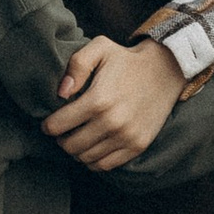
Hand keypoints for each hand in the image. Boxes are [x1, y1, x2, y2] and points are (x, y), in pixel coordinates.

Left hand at [42, 35, 184, 170]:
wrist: (166, 70)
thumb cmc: (126, 60)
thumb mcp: (100, 48)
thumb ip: (76, 65)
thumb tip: (61, 93)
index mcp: (98, 100)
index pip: (57, 126)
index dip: (48, 126)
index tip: (49, 123)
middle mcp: (112, 122)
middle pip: (70, 146)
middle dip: (61, 139)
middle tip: (64, 131)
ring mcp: (126, 136)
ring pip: (85, 158)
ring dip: (77, 150)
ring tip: (78, 137)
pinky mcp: (137, 145)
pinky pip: (105, 165)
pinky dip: (94, 160)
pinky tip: (93, 146)